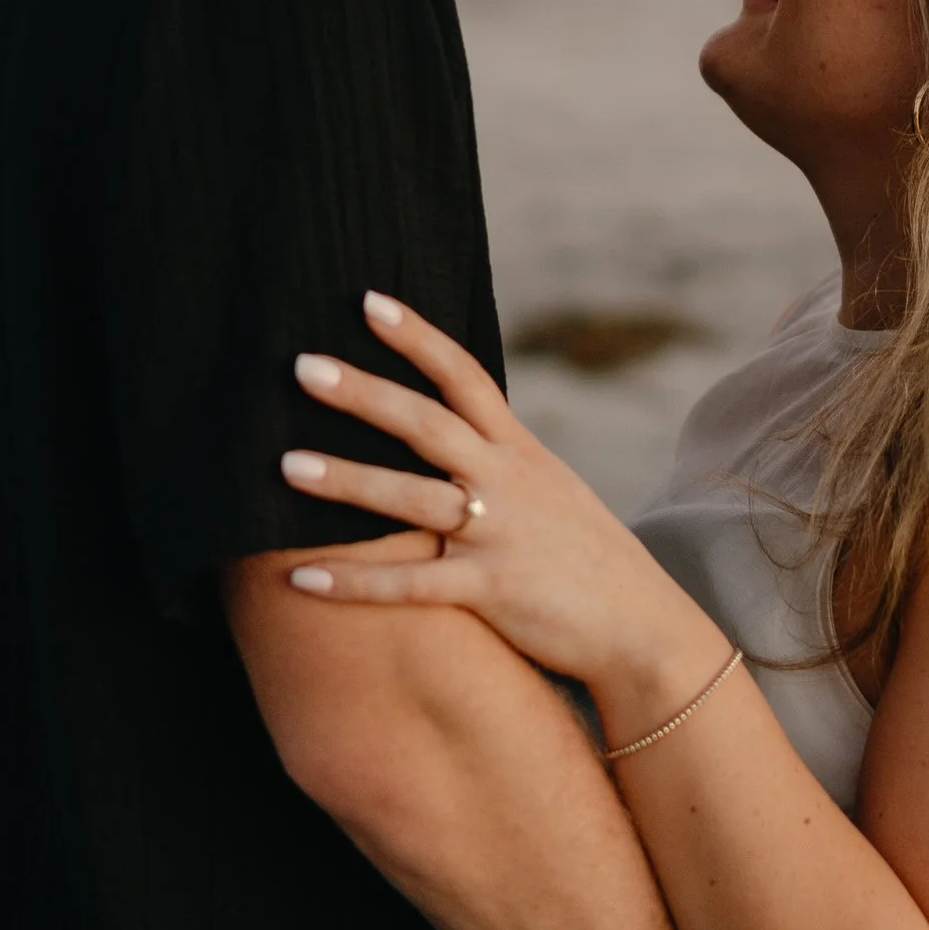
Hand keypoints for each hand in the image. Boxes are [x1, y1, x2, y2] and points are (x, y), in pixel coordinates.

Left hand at [279, 292, 721, 707]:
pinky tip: (301, 579)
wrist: (644, 628)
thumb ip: (499, 462)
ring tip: (285, 465)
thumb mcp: (552, 493)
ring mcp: (500, 535)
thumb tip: (448, 433)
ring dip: (345, 480)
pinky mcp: (493, 591)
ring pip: (412, 498)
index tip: (368, 301)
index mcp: (520, 453)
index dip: (418, 338)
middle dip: (364, 393)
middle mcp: (508, 483)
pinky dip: (354, 584)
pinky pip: (412, 585)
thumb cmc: (587, 561)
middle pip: (427, 424)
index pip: (466, 377)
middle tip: (300, 365)